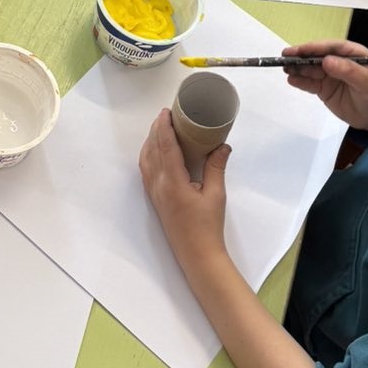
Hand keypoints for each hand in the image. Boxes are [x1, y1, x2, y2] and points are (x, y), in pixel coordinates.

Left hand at [139, 109, 229, 263]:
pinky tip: (157, 152)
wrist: (197, 255)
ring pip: (145, 160)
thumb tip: (222, 145)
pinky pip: (146, 171)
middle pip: (151, 150)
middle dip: (156, 130)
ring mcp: (154, 193)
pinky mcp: (155, 200)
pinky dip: (149, 155)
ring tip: (161, 129)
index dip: (163, 127)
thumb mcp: (216, 195)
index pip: (164, 146)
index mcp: (172, 182)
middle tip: (166, 115)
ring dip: (150, 142)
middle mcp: (158, 185)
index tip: (166, 111)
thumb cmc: (208, 227)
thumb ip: (216, 167)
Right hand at [281, 40, 367, 134]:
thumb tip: (326, 60)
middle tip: (285, 57)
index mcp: (352, 54)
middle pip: (317, 57)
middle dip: (301, 56)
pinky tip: (291, 80)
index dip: (314, 47)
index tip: (300, 50)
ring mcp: (331, 75)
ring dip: (298, 68)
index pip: (331, 47)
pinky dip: (300, 81)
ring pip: (311, 69)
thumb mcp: (367, 82)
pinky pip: (310, 84)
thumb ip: (348, 71)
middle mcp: (339, 62)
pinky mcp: (325, 89)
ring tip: (284, 68)